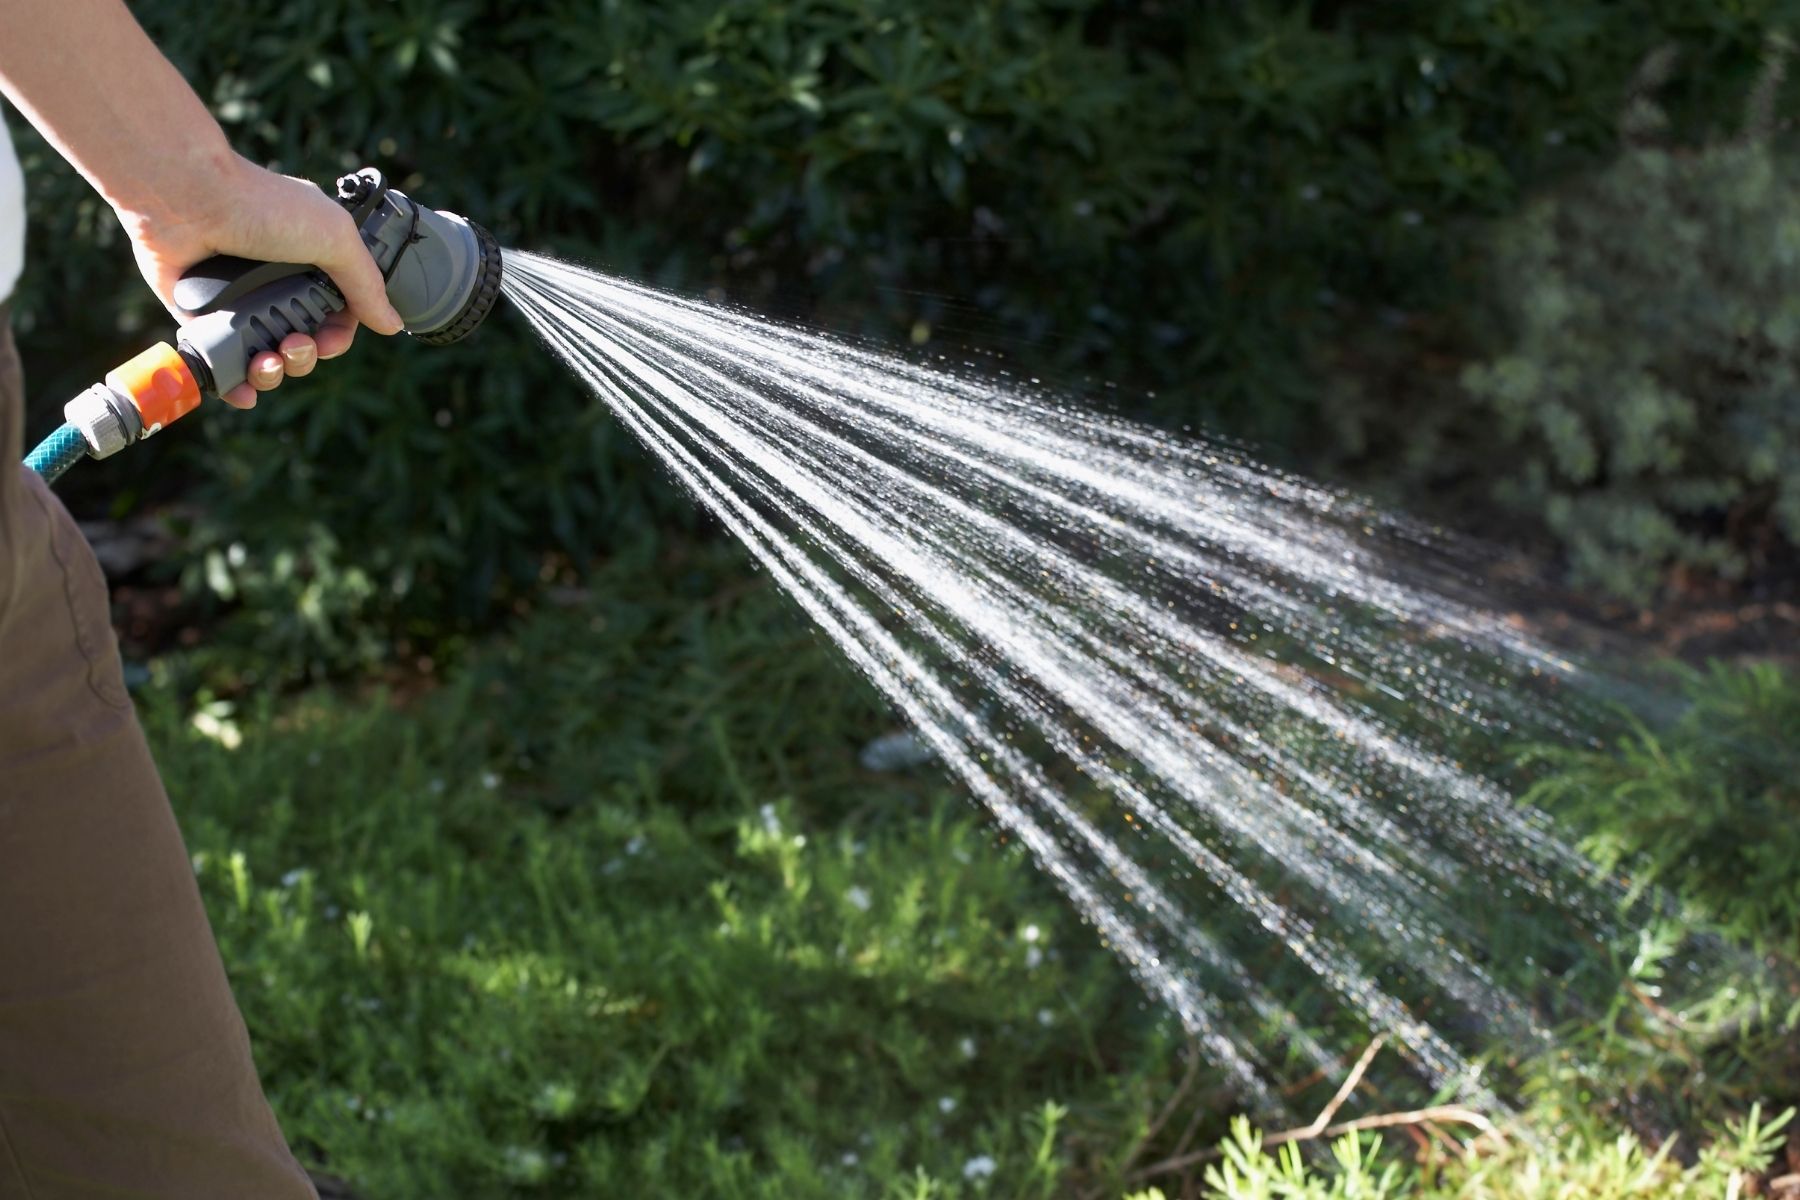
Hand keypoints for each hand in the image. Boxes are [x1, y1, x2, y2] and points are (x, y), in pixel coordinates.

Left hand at [112, 153, 405, 408]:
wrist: (187, 199)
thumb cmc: (262, 207)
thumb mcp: (334, 237)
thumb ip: (366, 283)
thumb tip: (392, 324)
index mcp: (310, 265)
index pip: (335, 317)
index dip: (337, 337)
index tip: (329, 339)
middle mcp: (274, 286)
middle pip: (302, 343)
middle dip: (304, 357)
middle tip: (294, 344)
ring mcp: (235, 303)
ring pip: (264, 358)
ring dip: (273, 373)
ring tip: (265, 363)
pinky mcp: (199, 316)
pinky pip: (222, 361)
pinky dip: (235, 384)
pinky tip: (245, 392)